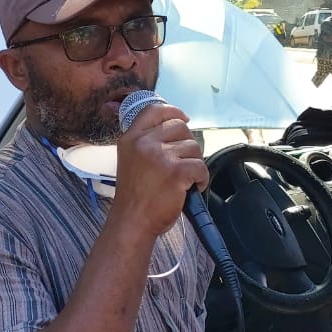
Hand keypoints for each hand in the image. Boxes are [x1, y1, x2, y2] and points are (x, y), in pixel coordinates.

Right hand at [112, 101, 207, 237]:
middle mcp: (144, 143)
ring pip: (193, 147)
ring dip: (194, 163)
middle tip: (183, 162)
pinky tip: (192, 188)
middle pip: (180, 126)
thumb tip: (175, 128)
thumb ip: (146, 143)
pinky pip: (201, 166)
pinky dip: (201, 179)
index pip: (154, 110)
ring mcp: (160, 156)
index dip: (173, 111)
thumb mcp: (130, 160)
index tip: (184, 118)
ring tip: (185, 179)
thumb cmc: (134, 196)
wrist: (132, 221)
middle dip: (187, 144)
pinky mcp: (176, 171)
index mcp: (131, 138)